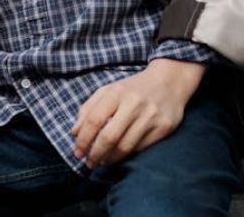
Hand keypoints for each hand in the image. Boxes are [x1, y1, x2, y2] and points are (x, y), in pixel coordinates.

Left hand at [71, 58, 205, 168]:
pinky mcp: (164, 127)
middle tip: (89, 163)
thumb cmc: (132, 89)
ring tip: (103, 161)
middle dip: (96, 153)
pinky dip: (127, 155)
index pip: (94, 120)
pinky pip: (141, 147)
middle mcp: (134, 103)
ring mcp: (150, 116)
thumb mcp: (108, 91)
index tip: (77, 152)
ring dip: (111, 158)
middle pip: (110, 136)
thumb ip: (88, 109)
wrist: (169, 81)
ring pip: (126, 146)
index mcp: (116, 93)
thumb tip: (74, 133)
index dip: (83, 139)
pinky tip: (119, 155)